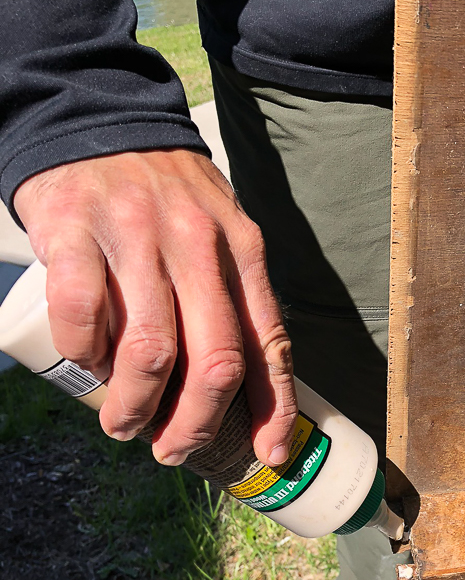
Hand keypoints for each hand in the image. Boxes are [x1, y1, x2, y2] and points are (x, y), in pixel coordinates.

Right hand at [14, 148, 296, 466]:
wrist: (100, 124)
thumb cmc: (166, 198)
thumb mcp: (221, 235)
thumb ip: (236, 296)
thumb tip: (246, 386)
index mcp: (243, 250)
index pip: (268, 342)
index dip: (272, 408)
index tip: (267, 454)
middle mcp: (199, 243)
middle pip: (215, 361)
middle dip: (195, 424)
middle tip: (172, 449)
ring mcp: (137, 235)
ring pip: (149, 352)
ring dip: (135, 406)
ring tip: (125, 423)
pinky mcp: (76, 231)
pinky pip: (82, 318)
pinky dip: (85, 357)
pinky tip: (88, 363)